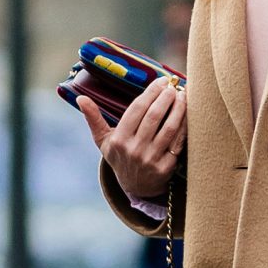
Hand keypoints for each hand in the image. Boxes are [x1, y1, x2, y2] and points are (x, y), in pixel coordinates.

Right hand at [80, 75, 185, 201]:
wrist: (135, 187)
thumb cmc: (120, 156)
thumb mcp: (103, 140)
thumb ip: (93, 118)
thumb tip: (80, 98)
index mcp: (119, 140)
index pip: (136, 109)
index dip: (151, 93)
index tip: (161, 81)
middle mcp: (134, 150)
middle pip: (154, 117)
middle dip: (165, 97)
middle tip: (173, 85)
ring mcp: (151, 159)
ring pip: (169, 128)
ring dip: (178, 109)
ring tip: (183, 95)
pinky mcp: (166, 168)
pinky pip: (178, 142)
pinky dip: (184, 126)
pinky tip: (187, 113)